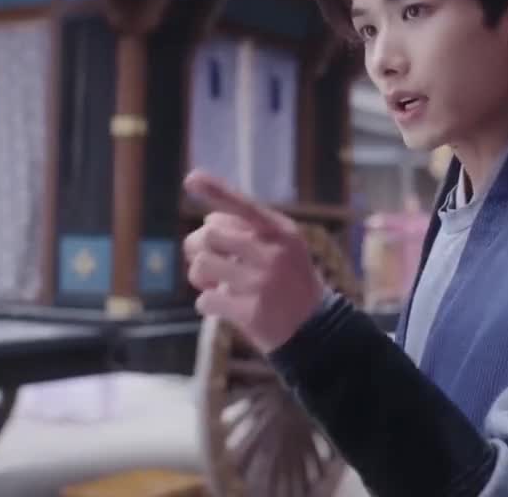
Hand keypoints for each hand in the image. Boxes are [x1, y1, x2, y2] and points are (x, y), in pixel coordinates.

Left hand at [182, 169, 327, 353]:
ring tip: (215, 283)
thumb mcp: (283, 247)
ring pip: (201, 265)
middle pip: (209, 234)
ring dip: (200, 276)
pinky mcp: (251, 312)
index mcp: (282, 231)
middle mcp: (274, 253)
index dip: (215, 190)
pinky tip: (224, 306)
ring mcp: (262, 283)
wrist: (316, 329)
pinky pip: (205, 300)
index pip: (243, 205)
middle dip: (197, 246)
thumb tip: (209, 218)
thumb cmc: (289, 281)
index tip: (191, 178)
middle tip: (205, 260)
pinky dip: (208, 304)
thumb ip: (251, 229)